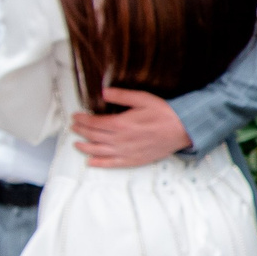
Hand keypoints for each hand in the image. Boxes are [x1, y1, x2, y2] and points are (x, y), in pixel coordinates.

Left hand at [71, 87, 191, 167]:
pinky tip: (90, 161)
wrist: (183, 129)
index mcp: (121, 123)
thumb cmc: (164, 113)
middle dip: (81, 131)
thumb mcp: (143, 98)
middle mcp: (120, 140)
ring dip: (85, 147)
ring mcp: (126, 151)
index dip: (82, 120)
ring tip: (77, 143)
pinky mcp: (133, 160)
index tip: (75, 116)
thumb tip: (103, 92)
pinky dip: (99, 163)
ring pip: (98, 150)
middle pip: (93, 136)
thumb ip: (121, 96)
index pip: (94, 123)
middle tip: (73, 127)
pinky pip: (111, 163)